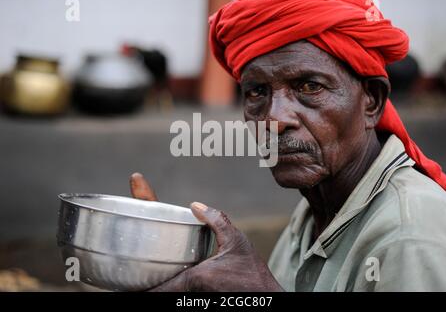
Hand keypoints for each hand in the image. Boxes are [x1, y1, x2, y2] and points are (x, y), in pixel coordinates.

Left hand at [129, 172, 283, 291]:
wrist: (267, 298)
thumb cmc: (253, 274)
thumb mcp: (237, 242)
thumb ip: (217, 220)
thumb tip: (195, 204)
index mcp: (194, 278)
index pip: (156, 290)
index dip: (137, 289)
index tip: (120, 287)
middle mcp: (191, 292)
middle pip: (159, 291)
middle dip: (141, 286)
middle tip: (124, 280)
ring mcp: (196, 299)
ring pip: (168, 293)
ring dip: (154, 287)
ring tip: (136, 280)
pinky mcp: (201, 299)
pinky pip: (178, 293)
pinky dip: (168, 288)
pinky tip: (161, 281)